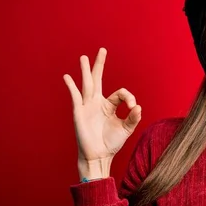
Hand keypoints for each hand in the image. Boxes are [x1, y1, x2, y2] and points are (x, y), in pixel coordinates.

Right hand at [63, 48, 141, 168]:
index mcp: (109, 106)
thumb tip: (138, 107)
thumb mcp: (126, 129)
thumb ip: (133, 118)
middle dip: (100, 65)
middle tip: (102, 50)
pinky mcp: (79, 112)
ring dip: (86, 70)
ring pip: (87, 84)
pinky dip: (71, 86)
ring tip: (84, 58)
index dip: (128, 97)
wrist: (98, 156)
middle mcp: (97, 103)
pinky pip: (75, 97)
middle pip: (99, 80)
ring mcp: (87, 107)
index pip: (120, 93)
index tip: (133, 107)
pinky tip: (67, 77)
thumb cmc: (111, 143)